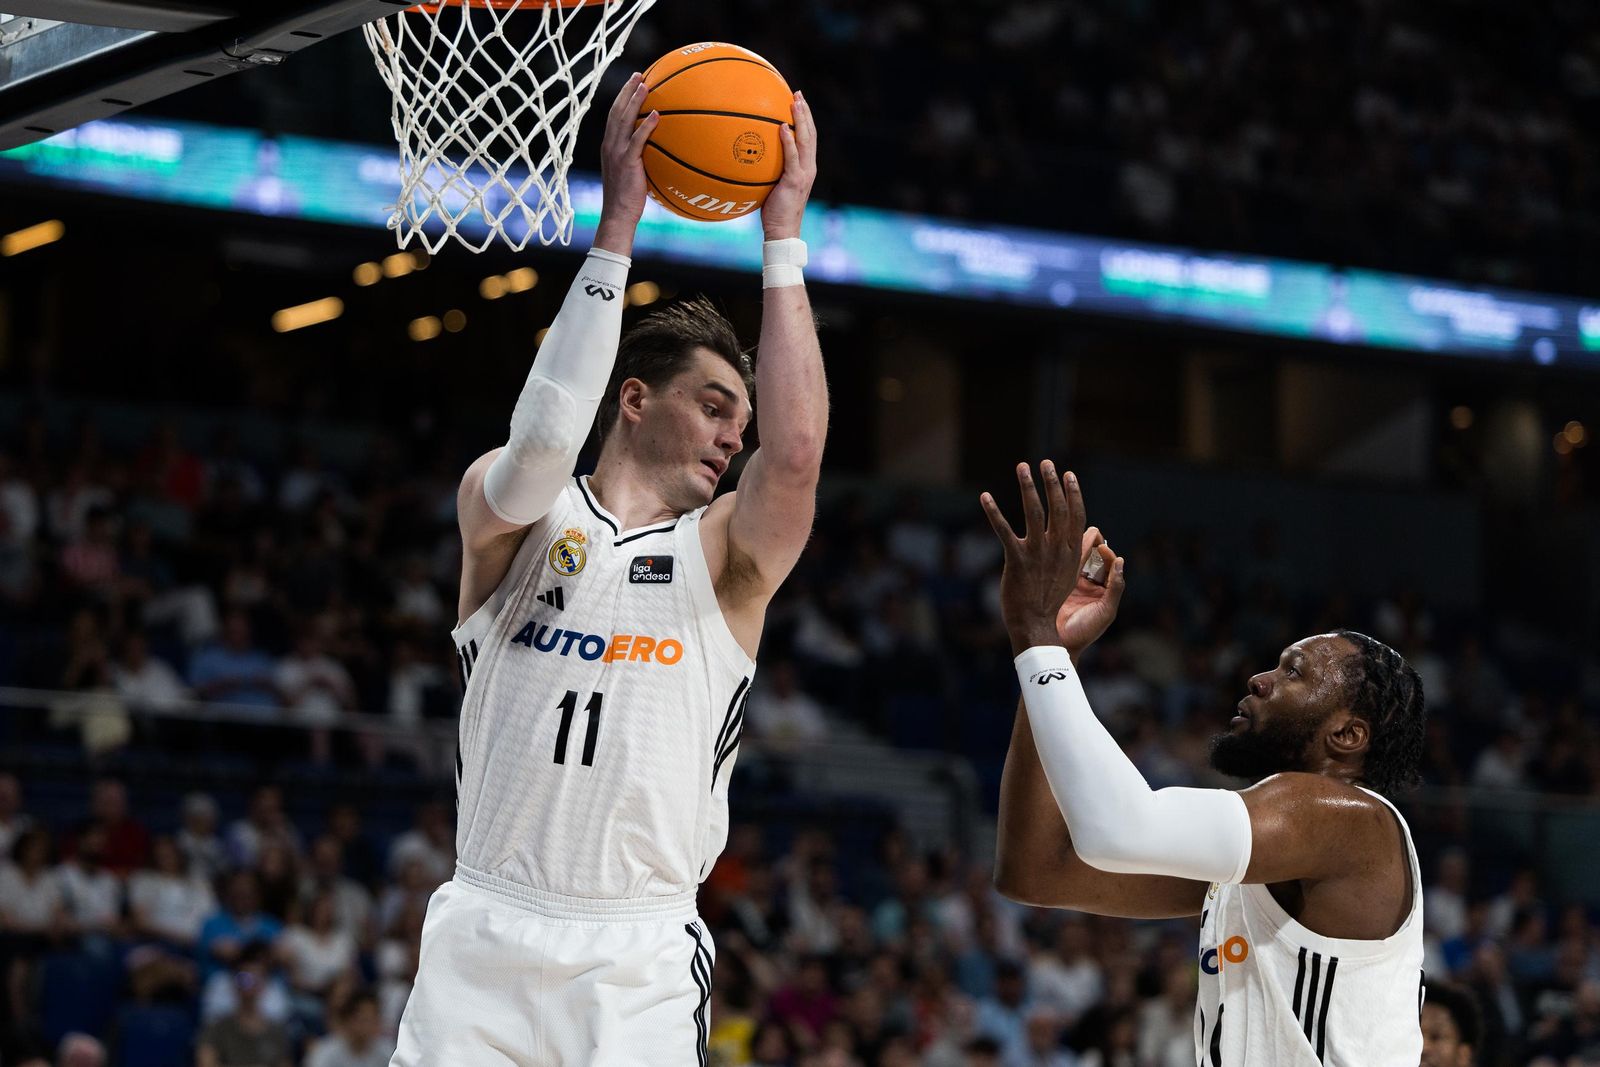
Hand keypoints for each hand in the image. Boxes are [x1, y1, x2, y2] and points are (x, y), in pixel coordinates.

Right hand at [595, 73, 658, 253]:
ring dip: (634, 101)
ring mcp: (617, 153)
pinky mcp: (627, 162)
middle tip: (639, 75)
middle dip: (627, 91)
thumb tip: (658, 150)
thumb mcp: (632, 173)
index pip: (614, 115)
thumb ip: (640, 158)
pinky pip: (637, 140)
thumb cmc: (628, 198)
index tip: (633, 83)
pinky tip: (657, 115)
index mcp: (610, 145)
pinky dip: (646, 126)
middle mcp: (610, 145)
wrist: (618, 214)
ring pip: (624, 120)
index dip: (622, 97)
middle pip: (617, 111)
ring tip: (645, 85)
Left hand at [760, 91, 816, 239]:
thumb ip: (768, 170)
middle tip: (798, 94)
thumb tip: (750, 156)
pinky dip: (789, 140)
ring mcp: (804, 173)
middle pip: (810, 134)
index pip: (808, 138)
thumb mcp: (772, 186)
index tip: (798, 101)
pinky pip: (792, 156)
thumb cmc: (774, 212)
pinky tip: (782, 126)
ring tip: (795, 102)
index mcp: (805, 168)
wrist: (782, 231)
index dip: (805, 119)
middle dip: (805, 112)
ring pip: (806, 140)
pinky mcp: (795, 180)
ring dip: (801, 119)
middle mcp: (809, 168)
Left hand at [979, 461, 1087, 655]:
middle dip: (1052, 483)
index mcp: (1071, 551)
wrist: (1035, 624)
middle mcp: (1057, 549)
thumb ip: (1079, 549)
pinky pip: (1003, 531)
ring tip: (1023, 466)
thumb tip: (1092, 532)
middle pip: (1057, 508)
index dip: (1073, 493)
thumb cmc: (1050, 598)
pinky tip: (985, 496)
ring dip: (1028, 487)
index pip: (1076, 515)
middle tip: (1046, 462)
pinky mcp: (1017, 560)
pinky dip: (993, 512)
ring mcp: (1037, 554)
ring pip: (1034, 513)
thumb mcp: (1070, 573)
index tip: (1068, 474)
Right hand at [1057, 527, 1125, 661]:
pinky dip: (1062, 554)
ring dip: (1077, 546)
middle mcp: (1088, 585)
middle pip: (1092, 559)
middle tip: (1089, 531)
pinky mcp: (1055, 585)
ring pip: (1077, 560)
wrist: (1059, 645)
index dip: (1107, 554)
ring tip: (1074, 532)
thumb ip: (1115, 587)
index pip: (1108, 566)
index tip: (1102, 546)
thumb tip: (1120, 561)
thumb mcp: (1106, 611)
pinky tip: (1059, 544)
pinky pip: (1061, 566)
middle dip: (1092, 544)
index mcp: (1103, 591)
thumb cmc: (1086, 632)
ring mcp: (1071, 584)